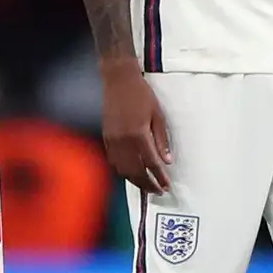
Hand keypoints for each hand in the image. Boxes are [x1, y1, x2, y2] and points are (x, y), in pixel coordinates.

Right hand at [99, 66, 172, 194]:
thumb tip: (166, 161)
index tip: (166, 186)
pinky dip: (122, 171)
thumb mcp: (158, 115)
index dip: (159, 177)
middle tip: (158, 191)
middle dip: (147, 184)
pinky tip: (130, 173)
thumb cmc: (142, 95)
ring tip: (146, 186)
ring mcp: (112, 140)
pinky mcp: (105, 138)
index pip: (151, 163)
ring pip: (122, 169)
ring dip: (134, 181)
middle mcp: (123, 141)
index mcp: (139, 135)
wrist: (118, 81)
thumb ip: (162, 140)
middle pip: (135, 171)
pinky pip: (113, 161)